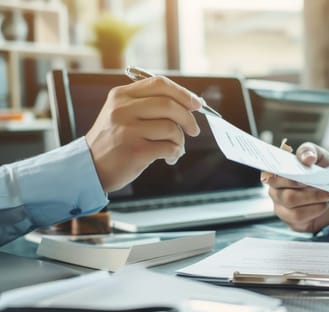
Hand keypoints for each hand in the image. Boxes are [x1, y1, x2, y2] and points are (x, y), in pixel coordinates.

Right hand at [86, 76, 201, 191]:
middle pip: (170, 105)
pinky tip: (169, 158)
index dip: (183, 93)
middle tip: (194, 130)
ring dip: (180, 140)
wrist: (89, 167)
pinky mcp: (135, 151)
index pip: (160, 84)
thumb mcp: (121, 113)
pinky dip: (175, 153)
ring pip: (172, 128)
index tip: (197, 103)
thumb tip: (189, 102)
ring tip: (175, 148)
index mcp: (121, 95)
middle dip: (188, 118)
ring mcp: (128, 130)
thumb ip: (148, 103)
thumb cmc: (113, 141)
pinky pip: (169, 147)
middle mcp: (122, 110)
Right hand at [262, 142, 328, 231]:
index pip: (270, 174)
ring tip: (328, 195)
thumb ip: (310, 151)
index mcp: (277, 172)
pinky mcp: (291, 220)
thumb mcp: (319, 156)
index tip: (300, 174)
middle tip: (323, 185)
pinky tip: (324, 205)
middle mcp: (275, 190)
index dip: (284, 175)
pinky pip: (298, 217)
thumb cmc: (321, 170)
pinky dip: (314, 211)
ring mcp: (281, 206)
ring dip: (313, 200)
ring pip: (292, 206)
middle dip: (306, 190)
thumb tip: (307, 158)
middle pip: (284, 193)